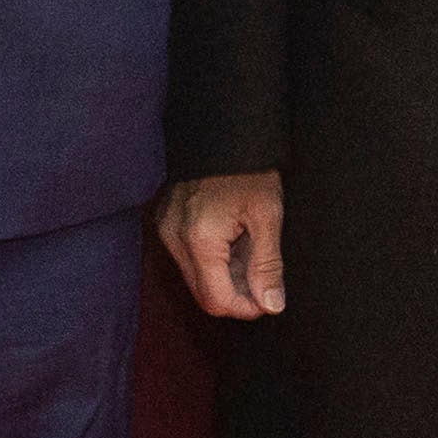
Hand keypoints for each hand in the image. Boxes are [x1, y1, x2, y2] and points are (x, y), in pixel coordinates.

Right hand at [158, 170, 286, 322]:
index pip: (216, 300)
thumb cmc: (248, 168)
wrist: (223, 130)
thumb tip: (271, 304)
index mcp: (199, 239)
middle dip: (236, 293)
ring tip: (249, 248)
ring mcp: (166, 229)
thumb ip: (267, 265)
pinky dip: (213, 259)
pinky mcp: (167, 222)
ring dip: (225, 276)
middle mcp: (174, 238)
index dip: (245, 308)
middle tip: (263, 275)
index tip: (269, 300)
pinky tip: (233, 239)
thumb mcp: (267, 215)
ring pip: (196, 277)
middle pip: (203, 293)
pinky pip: (188, 257)